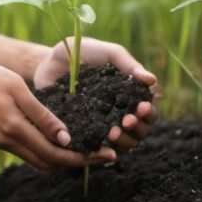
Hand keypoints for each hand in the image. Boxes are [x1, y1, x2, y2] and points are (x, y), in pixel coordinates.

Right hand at [0, 61, 118, 171]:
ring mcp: (4, 143)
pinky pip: (29, 154)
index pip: (56, 153)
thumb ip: (41, 114)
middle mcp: (11, 142)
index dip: (83, 157)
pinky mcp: (0, 139)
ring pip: (40, 162)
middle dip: (79, 163)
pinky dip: (48, 153)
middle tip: (104, 154)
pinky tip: (59, 141)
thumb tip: (66, 137)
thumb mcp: (16, 88)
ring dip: (63, 160)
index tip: (106, 154)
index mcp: (16, 129)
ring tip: (86, 150)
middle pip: (51, 164)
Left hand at [33, 37, 159, 152]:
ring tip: (113, 133)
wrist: (49, 61)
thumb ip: (128, 64)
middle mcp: (121, 113)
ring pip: (125, 143)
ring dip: (124, 141)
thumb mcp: (106, 52)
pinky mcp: (86, 133)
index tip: (141, 108)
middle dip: (138, 129)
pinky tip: (100, 141)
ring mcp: (104, 125)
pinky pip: (100, 149)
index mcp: (130, 95)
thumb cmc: (82, 53)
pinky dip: (104, 149)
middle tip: (127, 121)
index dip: (148, 112)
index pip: (147, 110)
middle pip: (140, 130)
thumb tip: (152, 80)